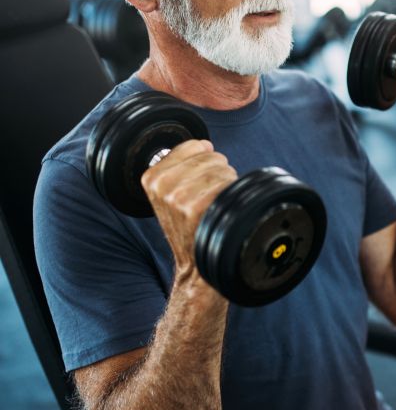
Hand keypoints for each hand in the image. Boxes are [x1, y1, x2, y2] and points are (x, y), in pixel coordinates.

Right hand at [140, 139, 237, 288]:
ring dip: (226, 184)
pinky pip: (226, 184)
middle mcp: (161, 185)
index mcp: (151, 177)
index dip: (205, 162)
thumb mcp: (171, 194)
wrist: (194, 265)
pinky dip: (231, 195)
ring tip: (215, 205)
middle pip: (211, 156)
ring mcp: (177, 196)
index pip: (194, 146)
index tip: (199, 184)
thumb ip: (183, 164)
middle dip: (218, 173)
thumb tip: (205, 144)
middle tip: (209, 199)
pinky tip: (220, 211)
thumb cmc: (189, 227)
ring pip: (222, 168)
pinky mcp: (195, 208)